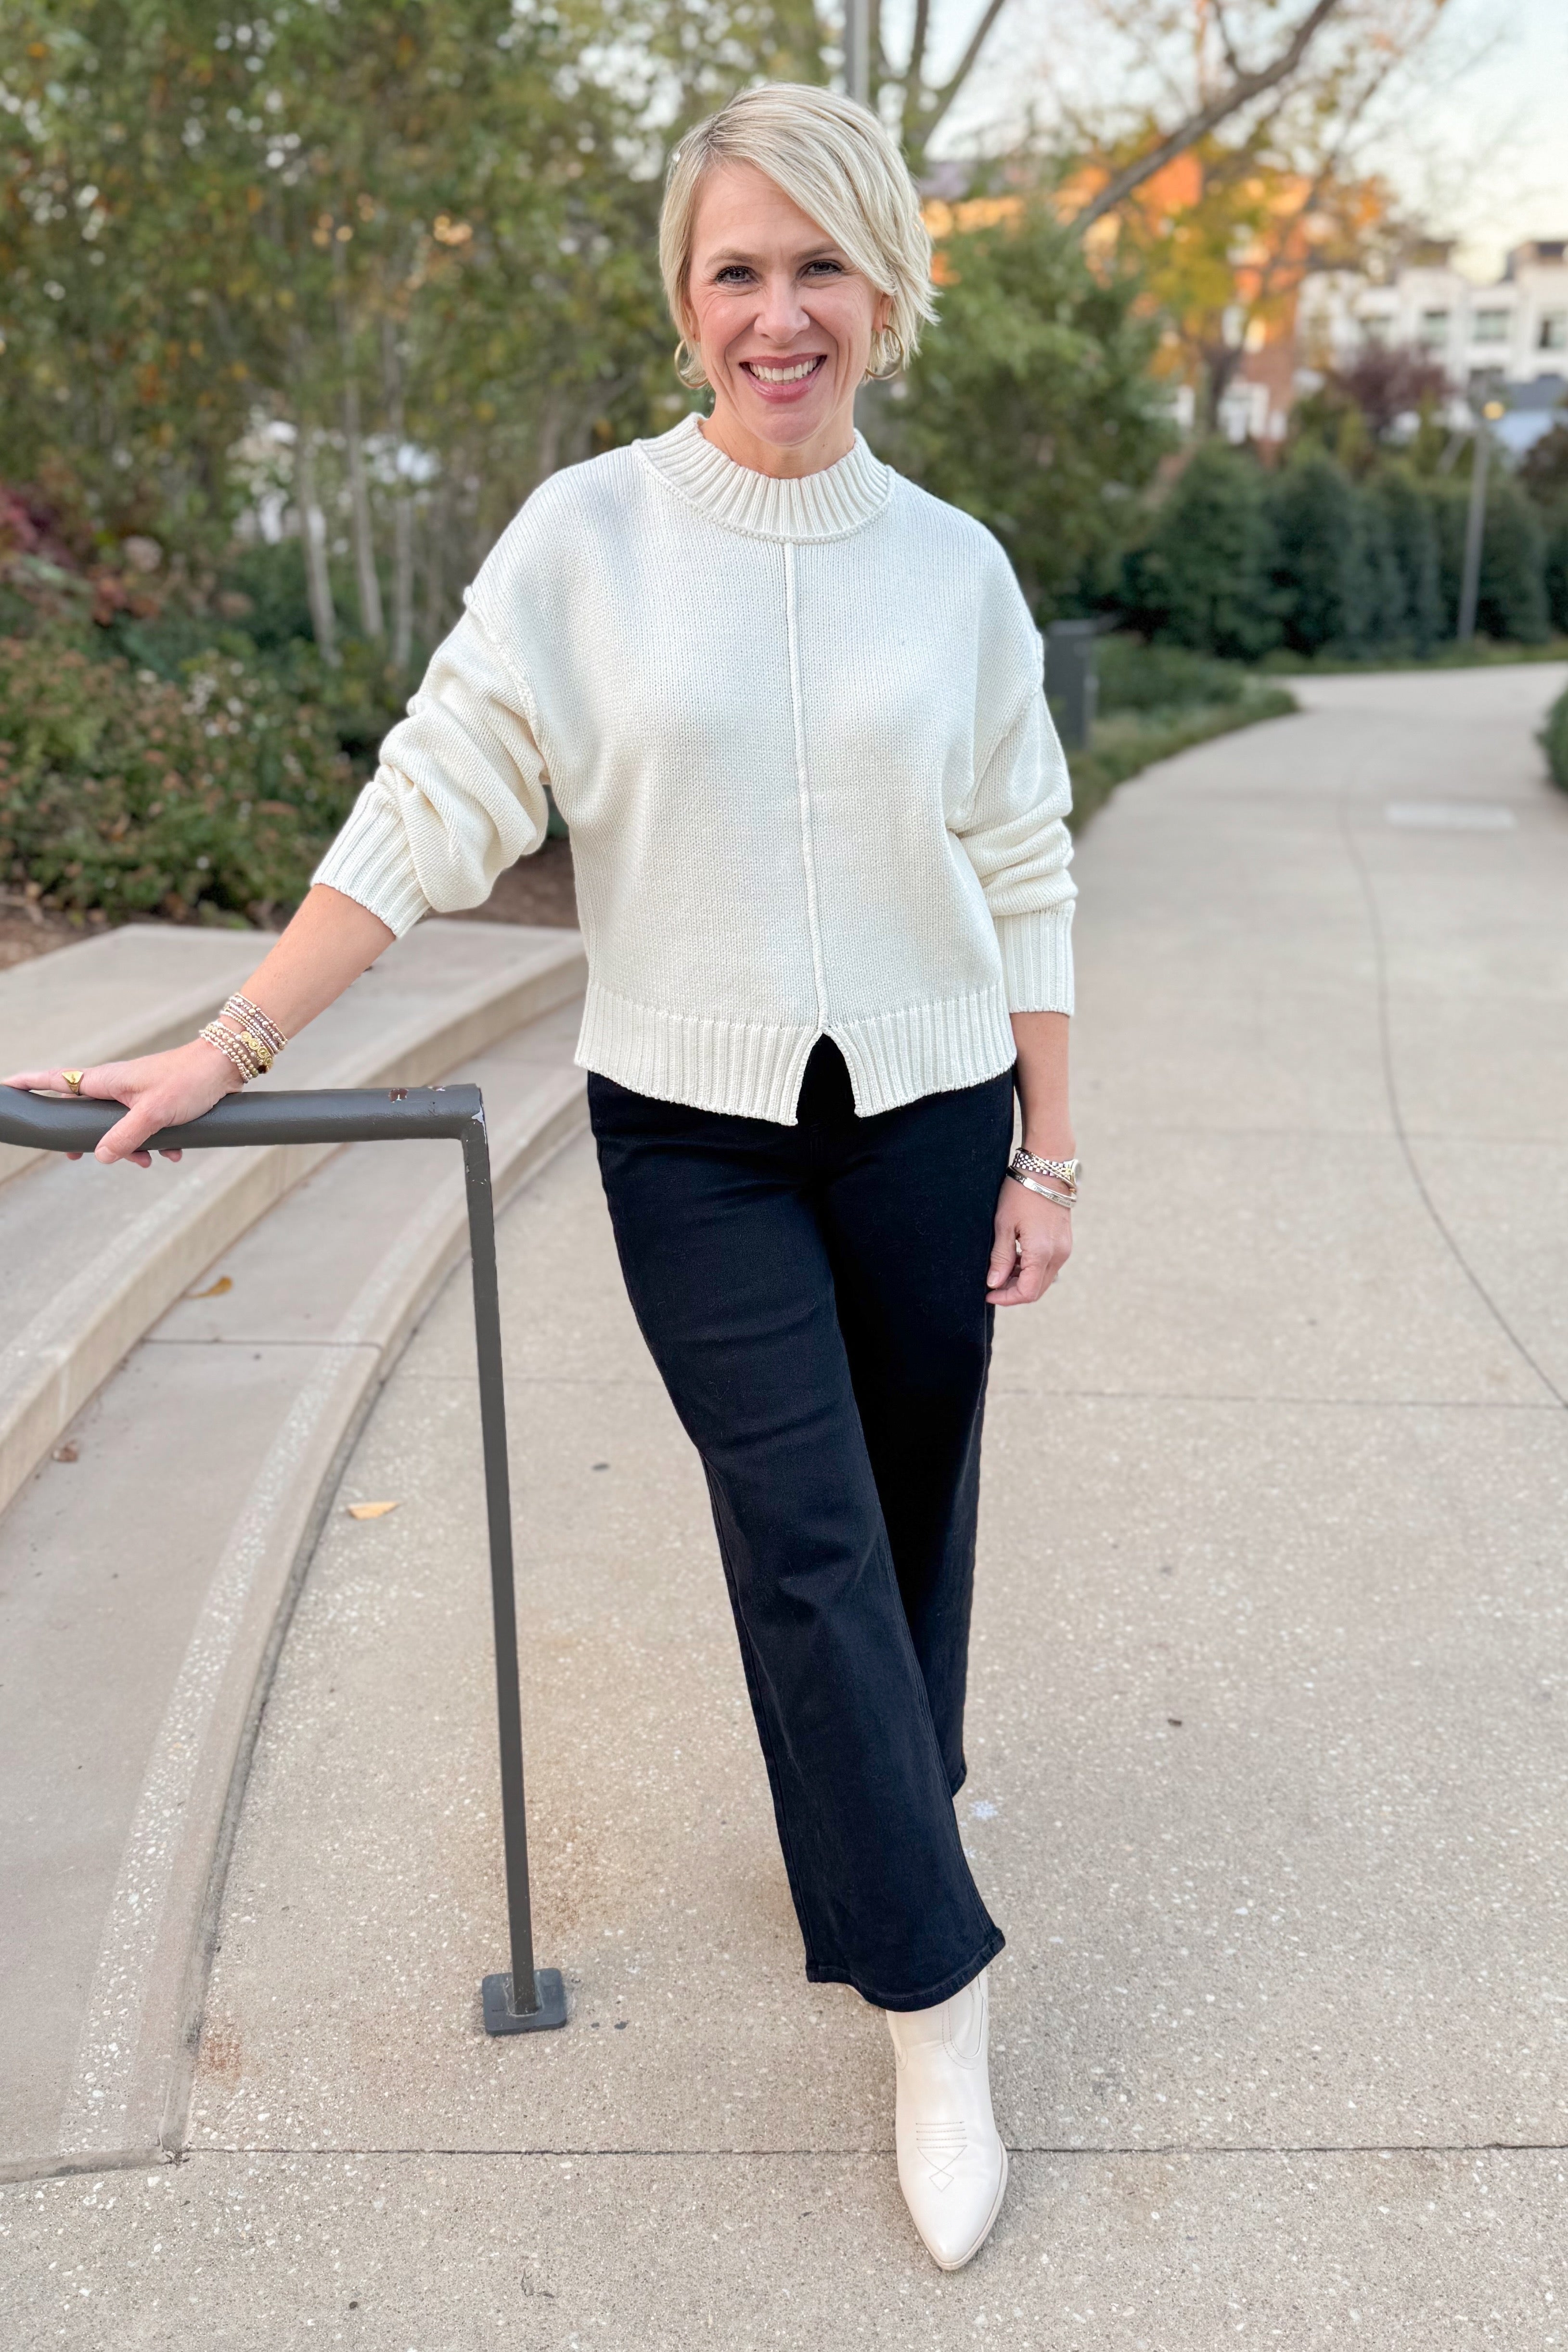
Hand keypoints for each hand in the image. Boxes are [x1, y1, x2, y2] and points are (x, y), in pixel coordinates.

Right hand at [2, 1038, 239, 1166]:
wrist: (225, 1067)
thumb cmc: (188, 1081)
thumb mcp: (154, 1115)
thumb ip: (124, 1137)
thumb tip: (99, 1157)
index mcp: (105, 1080)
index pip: (55, 1080)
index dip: (28, 1084)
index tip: (5, 1087)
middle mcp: (115, 1085)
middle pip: (84, 1114)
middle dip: (87, 1139)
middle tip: (75, 1157)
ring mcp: (135, 1093)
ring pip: (118, 1126)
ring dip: (132, 1147)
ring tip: (151, 1161)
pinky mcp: (155, 1101)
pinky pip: (144, 1127)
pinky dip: (155, 1142)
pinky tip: (174, 1152)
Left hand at [986, 1173, 1071, 1305]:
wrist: (1046, 1169)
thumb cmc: (1021, 1192)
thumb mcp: (1003, 1225)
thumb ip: (1001, 1257)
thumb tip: (994, 1283)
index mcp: (1042, 1252)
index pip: (1027, 1292)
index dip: (1006, 1298)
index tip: (988, 1293)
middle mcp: (1058, 1254)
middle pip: (1037, 1289)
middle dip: (1013, 1291)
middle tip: (992, 1284)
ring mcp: (1064, 1249)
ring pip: (1043, 1279)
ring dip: (1022, 1280)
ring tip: (1001, 1268)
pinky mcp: (1064, 1242)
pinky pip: (1048, 1265)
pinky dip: (1031, 1268)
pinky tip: (1016, 1257)